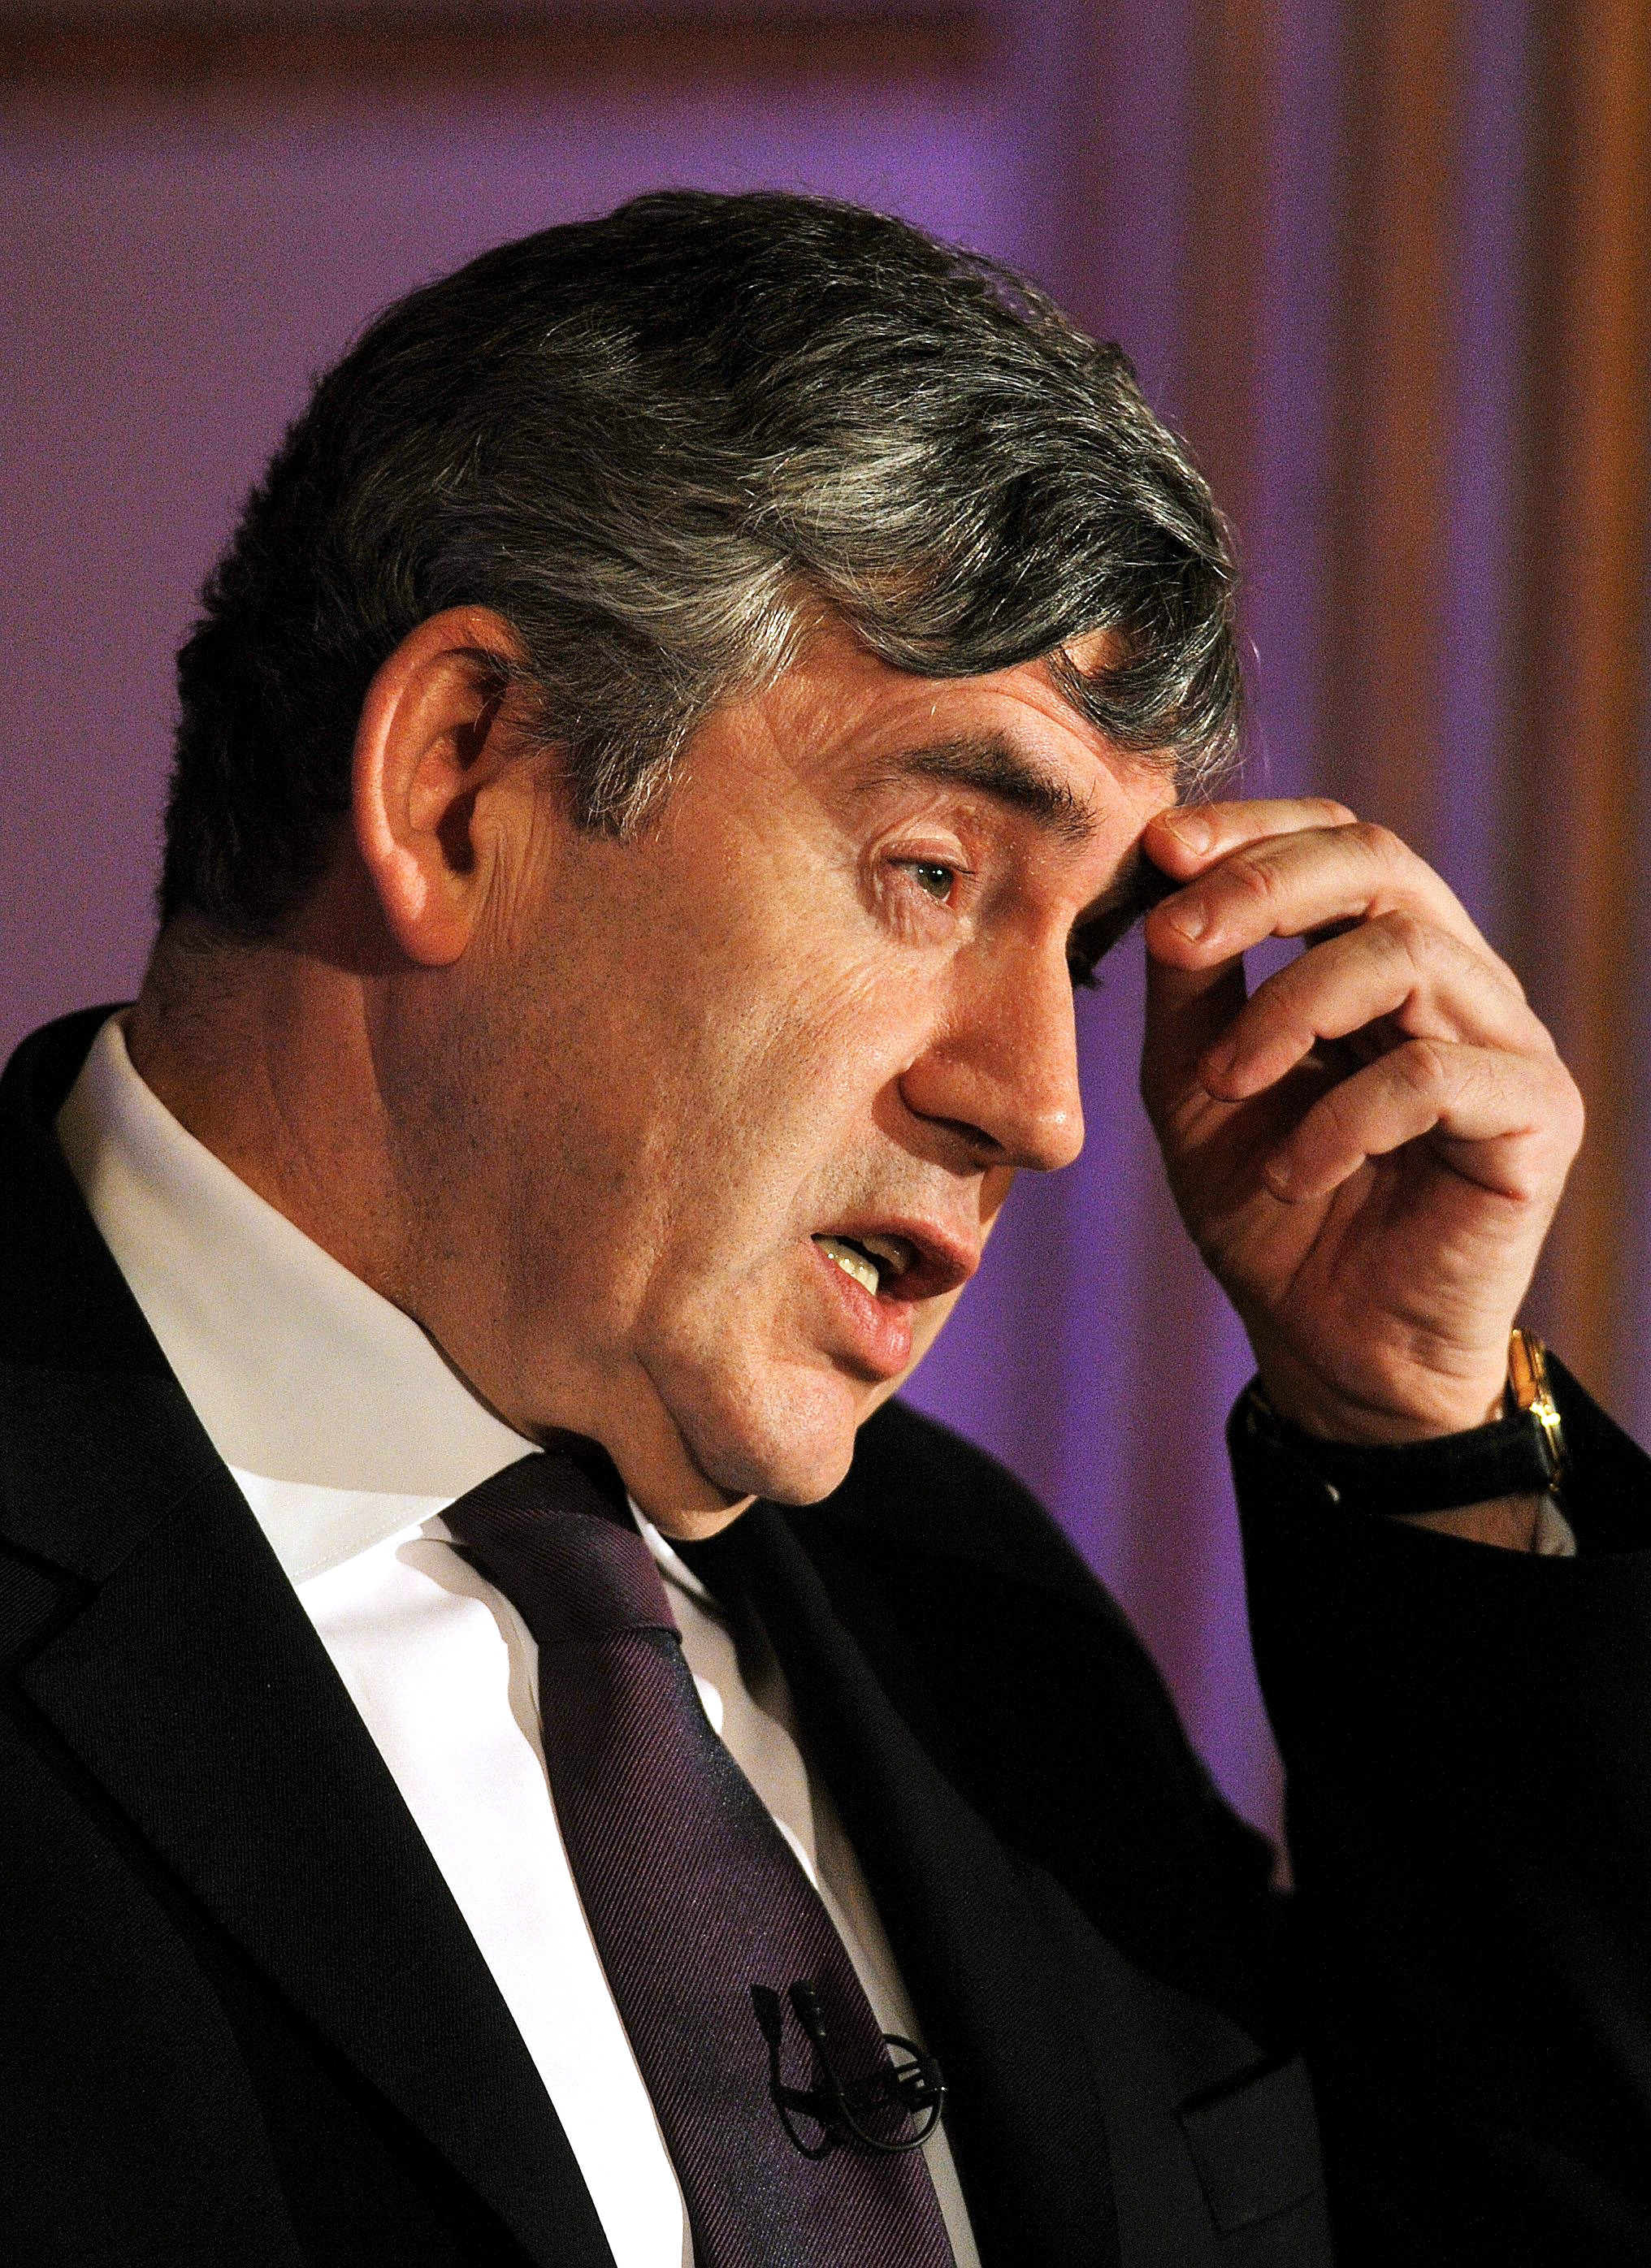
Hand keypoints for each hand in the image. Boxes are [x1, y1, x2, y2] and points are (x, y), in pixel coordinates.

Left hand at [1138, 800, 1584, 1443]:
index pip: (1336, 838)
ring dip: (1288, 1009)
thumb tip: (1164, 867)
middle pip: (1383, 862)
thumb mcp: (1195, 1081)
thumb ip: (1190, 981)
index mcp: (1378, 955)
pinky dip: (1342, 1119)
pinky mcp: (1535, 1119)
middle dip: (1264, 885)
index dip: (1251, 827)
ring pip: (1409, 953)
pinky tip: (1291, 1174)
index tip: (1159, 848)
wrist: (1326, 1348)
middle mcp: (1455, 980)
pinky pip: (1437, 1075)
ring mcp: (1504, 1044)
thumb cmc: (1265, 1207)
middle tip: (1175, 938)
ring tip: (1223, 1087)